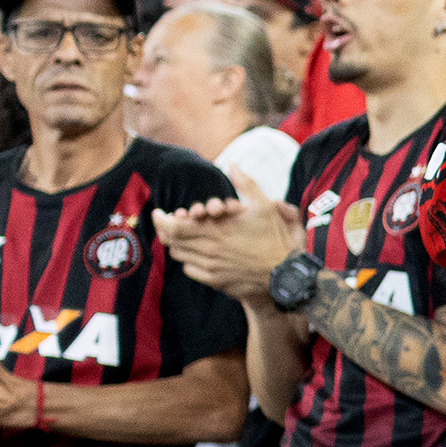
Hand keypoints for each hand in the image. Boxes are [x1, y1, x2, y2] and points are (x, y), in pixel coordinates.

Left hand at [159, 192, 304, 296]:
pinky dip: (188, 260)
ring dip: (178, 244)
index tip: (159, 213)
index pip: (173, 227)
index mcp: (216, 231)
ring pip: (180, 255)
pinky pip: (190, 270)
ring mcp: (211, 267)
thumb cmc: (275, 239)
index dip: (161, 220)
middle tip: (167, 222)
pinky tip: (197, 254)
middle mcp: (209, 250)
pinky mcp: (216, 281)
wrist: (286, 273)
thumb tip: (233, 165)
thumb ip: (246, 184)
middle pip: (172, 241)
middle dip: (165, 230)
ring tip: (183, 236)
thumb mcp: (265, 207)